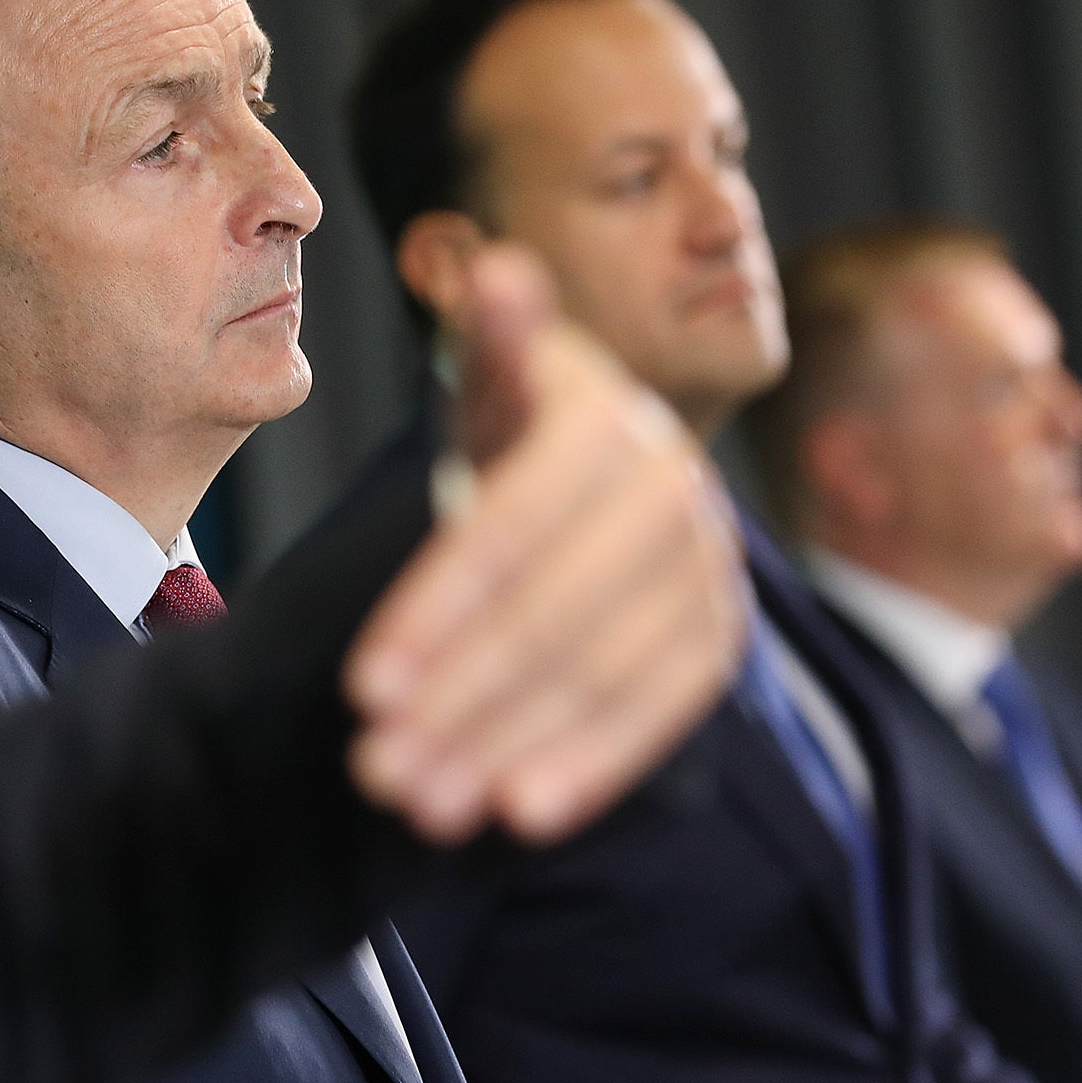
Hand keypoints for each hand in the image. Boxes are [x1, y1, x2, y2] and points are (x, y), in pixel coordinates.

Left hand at [348, 244, 745, 842]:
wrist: (588, 488)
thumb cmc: (510, 441)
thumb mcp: (489, 392)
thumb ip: (490, 344)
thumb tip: (491, 268)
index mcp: (602, 420)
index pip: (509, 527)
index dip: (436, 611)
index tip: (362, 687)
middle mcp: (675, 489)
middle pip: (556, 614)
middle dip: (460, 699)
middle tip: (374, 767)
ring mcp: (708, 568)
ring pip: (602, 673)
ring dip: (507, 745)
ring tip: (417, 802)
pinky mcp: (719, 638)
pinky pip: (656, 714)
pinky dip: (588, 766)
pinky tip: (517, 814)